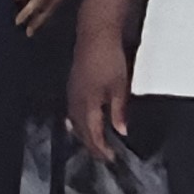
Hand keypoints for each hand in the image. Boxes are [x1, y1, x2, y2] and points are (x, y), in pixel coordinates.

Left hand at [13, 0, 86, 34]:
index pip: (39, 3)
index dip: (28, 14)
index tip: (18, 24)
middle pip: (51, 7)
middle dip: (39, 20)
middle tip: (29, 32)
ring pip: (59, 3)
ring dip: (47, 14)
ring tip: (38, 24)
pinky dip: (55, 4)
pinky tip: (50, 6)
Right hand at [68, 29, 131, 164]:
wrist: (95, 35)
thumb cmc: (109, 59)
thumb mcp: (119, 87)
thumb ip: (118, 111)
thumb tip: (121, 131)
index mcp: (87, 105)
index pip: (93, 135)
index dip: (101, 149)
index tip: (111, 158)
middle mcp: (75, 102)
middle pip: (81, 132)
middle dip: (92, 146)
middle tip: (103, 156)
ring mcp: (72, 93)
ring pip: (75, 122)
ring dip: (84, 135)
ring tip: (94, 143)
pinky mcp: (72, 85)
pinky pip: (73, 111)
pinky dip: (79, 122)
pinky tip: (85, 122)